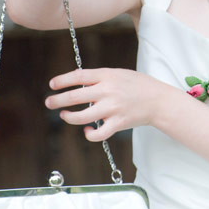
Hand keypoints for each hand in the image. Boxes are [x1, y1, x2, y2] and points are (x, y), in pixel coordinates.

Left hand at [44, 67, 163, 140]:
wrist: (158, 100)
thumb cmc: (137, 85)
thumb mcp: (118, 74)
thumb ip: (99, 78)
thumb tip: (77, 84)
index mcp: (107, 76)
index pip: (78, 76)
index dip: (62, 81)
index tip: (52, 84)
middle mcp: (107, 91)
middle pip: (74, 97)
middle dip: (57, 100)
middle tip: (49, 102)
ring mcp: (112, 108)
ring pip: (81, 117)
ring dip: (69, 117)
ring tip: (64, 115)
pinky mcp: (118, 124)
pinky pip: (97, 134)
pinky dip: (89, 134)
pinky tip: (88, 130)